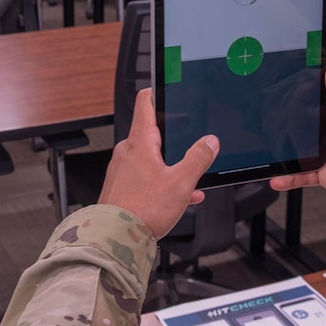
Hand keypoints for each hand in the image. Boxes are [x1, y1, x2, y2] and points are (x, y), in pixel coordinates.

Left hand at [99, 88, 218, 237]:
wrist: (115, 238)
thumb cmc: (141, 210)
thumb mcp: (180, 183)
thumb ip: (198, 159)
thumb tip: (210, 141)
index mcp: (139, 142)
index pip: (145, 103)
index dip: (157, 91)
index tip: (165, 86)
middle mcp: (127, 152)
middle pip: (152, 132)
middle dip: (173, 135)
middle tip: (190, 137)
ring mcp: (123, 169)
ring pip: (151, 157)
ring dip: (171, 163)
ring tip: (189, 177)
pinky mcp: (121, 186)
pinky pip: (146, 176)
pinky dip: (163, 180)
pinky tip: (181, 196)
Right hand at [270, 65, 325, 217]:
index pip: (320, 99)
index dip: (304, 92)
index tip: (285, 85)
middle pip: (306, 123)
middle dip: (288, 121)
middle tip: (269, 117)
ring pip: (300, 148)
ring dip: (286, 151)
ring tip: (269, 151)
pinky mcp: (324, 173)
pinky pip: (301, 173)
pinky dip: (289, 177)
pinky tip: (277, 178)